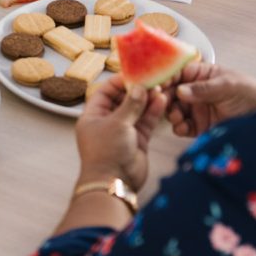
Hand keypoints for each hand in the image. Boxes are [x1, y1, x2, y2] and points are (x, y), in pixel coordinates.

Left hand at [75, 75, 166, 191]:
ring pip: (137, 110)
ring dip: (147, 100)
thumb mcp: (117, 123)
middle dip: (136, 90)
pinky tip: (162, 101)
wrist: (114, 183)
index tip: (134, 73)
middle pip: (122, 100)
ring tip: (160, 88)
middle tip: (151, 79)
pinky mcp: (137, 141)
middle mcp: (107, 122)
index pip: (105, 92)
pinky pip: (145, 122)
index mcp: (93, 116)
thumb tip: (139, 87)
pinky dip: (153, 112)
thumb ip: (130, 104)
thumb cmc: (107, 152)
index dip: (118, 82)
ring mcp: (123, 132)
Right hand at [167, 61, 255, 137]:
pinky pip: (182, 127)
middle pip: (171, 93)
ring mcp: (195, 109)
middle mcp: (194, 91)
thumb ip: (204, 88)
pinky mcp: (198, 126)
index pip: (177, 74)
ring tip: (176, 116)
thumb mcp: (227, 85)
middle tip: (162, 103)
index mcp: (200, 75)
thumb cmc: (249, 93)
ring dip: (171, 113)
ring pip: (174, 110)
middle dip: (165, 98)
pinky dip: (179, 127)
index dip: (167, 78)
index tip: (159, 85)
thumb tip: (180, 91)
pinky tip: (182, 127)